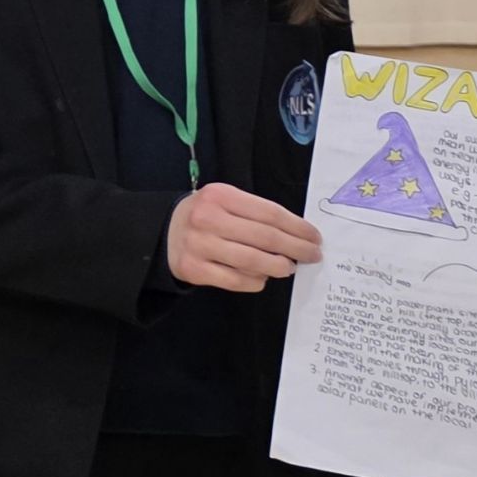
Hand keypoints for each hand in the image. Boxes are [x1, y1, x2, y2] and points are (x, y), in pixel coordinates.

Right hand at [166, 182, 321, 290]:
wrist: (163, 232)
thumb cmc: (204, 216)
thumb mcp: (225, 201)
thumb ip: (255, 213)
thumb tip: (296, 235)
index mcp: (221, 196)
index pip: (270, 213)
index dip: (297, 227)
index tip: (314, 237)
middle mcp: (208, 219)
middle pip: (265, 237)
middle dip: (296, 248)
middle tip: (312, 255)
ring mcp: (200, 245)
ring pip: (252, 261)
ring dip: (278, 266)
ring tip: (289, 268)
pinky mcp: (193, 269)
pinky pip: (234, 280)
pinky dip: (255, 281)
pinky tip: (263, 278)